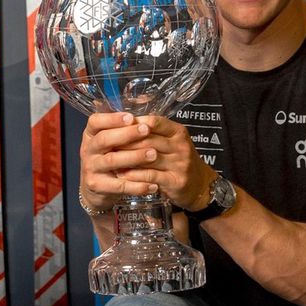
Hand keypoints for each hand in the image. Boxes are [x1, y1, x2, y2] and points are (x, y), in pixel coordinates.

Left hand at [79, 112, 214, 210]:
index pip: (155, 122)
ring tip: (110, 158)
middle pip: (148, 139)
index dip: (134, 123)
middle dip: (125, 141)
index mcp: (178, 132)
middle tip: (106, 142)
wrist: (200, 185)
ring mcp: (180, 164)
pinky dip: (134, 175)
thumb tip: (124, 120)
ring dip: (127, 158)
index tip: (116, 126)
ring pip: (148, 157)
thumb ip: (152, 132)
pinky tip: (121, 174)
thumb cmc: (178, 160)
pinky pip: (151, 176)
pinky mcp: (175, 181)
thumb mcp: (171, 142)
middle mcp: (181, 146)